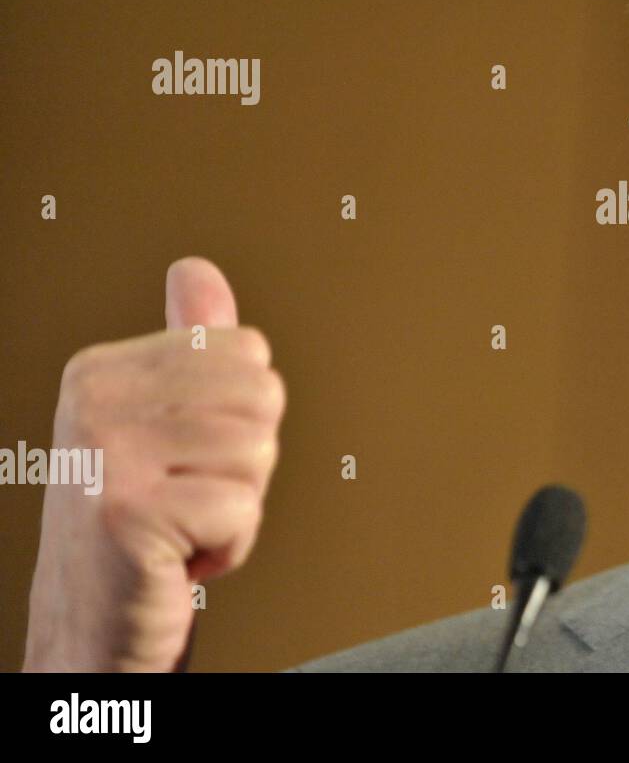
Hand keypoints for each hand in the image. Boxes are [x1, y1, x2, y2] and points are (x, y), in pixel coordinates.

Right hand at [23, 257, 285, 670]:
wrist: (92, 628)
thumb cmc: (139, 526)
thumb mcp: (162, 423)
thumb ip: (188, 346)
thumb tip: (198, 272)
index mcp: (104, 368)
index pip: (248, 350)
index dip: (241, 417)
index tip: (184, 458)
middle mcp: (95, 400)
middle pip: (263, 396)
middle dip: (247, 461)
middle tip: (187, 498)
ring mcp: (106, 454)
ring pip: (259, 451)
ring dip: (238, 506)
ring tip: (181, 526)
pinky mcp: (127, 512)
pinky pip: (243, 510)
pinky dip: (229, 547)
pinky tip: (177, 559)